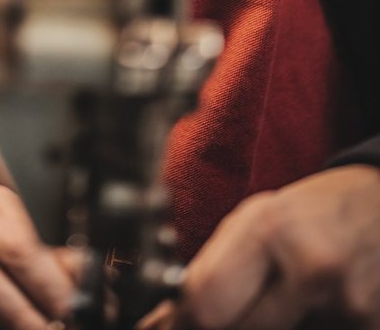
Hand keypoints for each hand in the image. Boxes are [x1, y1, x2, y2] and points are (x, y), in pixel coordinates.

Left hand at [138, 165, 379, 328]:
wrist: (379, 203)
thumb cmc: (311, 211)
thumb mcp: (256, 220)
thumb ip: (216, 268)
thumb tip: (172, 317)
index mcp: (269, 229)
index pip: (208, 300)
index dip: (181, 322)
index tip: (163, 325)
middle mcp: (309, 266)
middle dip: (219, 326)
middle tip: (207, 316)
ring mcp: (345, 302)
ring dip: (257, 325)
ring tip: (274, 295)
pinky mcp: (370, 324)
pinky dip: (302, 323)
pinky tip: (310, 306)